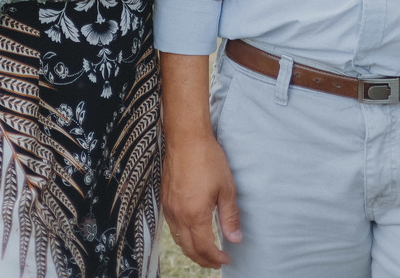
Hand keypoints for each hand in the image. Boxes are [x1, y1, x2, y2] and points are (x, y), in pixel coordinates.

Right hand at [162, 129, 241, 268]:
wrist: (186, 137)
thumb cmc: (208, 159)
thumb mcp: (226, 188)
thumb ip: (230, 216)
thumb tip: (235, 239)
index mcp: (195, 215)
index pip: (204, 248)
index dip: (215, 258)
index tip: (226, 259)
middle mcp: (178, 215)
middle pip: (189, 249)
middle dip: (203, 260)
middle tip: (216, 262)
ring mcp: (169, 207)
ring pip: (178, 239)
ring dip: (191, 250)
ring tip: (205, 251)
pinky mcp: (164, 199)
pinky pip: (172, 226)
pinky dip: (182, 236)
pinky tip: (190, 232)